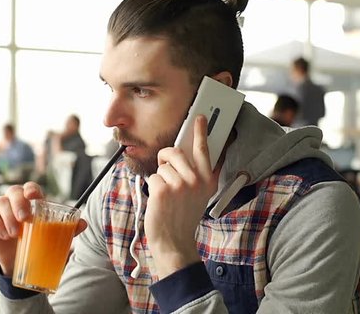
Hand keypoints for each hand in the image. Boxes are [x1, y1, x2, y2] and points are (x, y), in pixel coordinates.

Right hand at [0, 182, 87, 274]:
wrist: (19, 256)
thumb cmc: (37, 237)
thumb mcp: (52, 233)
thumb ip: (67, 228)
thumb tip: (84, 224)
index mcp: (30, 199)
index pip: (30, 187)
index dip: (31, 190)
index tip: (35, 197)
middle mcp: (14, 200)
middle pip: (13, 191)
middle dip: (19, 203)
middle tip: (24, 219)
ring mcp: (0, 208)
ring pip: (1, 203)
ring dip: (8, 217)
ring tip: (16, 233)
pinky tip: (5, 235)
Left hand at [144, 115, 220, 278]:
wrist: (174, 241)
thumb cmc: (182, 217)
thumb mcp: (199, 196)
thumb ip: (196, 176)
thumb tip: (184, 154)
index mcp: (207, 180)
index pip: (204, 150)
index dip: (201, 132)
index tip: (199, 118)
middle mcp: (196, 181)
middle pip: (175, 152)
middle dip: (165, 158)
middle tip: (166, 172)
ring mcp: (180, 185)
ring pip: (162, 165)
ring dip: (159, 177)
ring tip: (166, 195)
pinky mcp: (163, 189)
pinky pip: (153, 176)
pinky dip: (152, 187)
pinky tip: (159, 201)